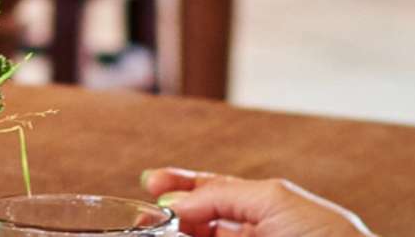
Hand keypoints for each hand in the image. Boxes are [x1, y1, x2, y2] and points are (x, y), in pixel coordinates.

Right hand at [142, 168, 377, 236]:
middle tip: (141, 218)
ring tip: (150, 231)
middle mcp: (254, 232)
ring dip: (174, 235)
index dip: (180, 184)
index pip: (213, 190)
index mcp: (265, 206)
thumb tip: (176, 200)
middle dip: (168, 216)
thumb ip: (222, 194)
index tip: (149, 182)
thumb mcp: (273, 200)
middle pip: (199, 220)